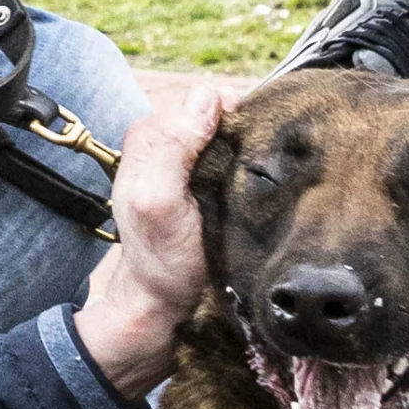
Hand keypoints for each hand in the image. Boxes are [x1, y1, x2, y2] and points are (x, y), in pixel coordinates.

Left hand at [74, 79, 226, 400]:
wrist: (163, 309)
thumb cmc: (162, 263)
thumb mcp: (157, 203)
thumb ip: (171, 146)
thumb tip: (208, 99)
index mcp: (150, 137)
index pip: (206, 100)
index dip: (235, 119)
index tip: (248, 155)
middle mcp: (166, 143)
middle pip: (222, 115)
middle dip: (246, 135)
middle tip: (257, 173)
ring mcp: (187, 165)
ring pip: (233, 136)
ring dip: (252, 154)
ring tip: (258, 185)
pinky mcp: (206, 186)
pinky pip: (237, 160)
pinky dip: (251, 169)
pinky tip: (256, 192)